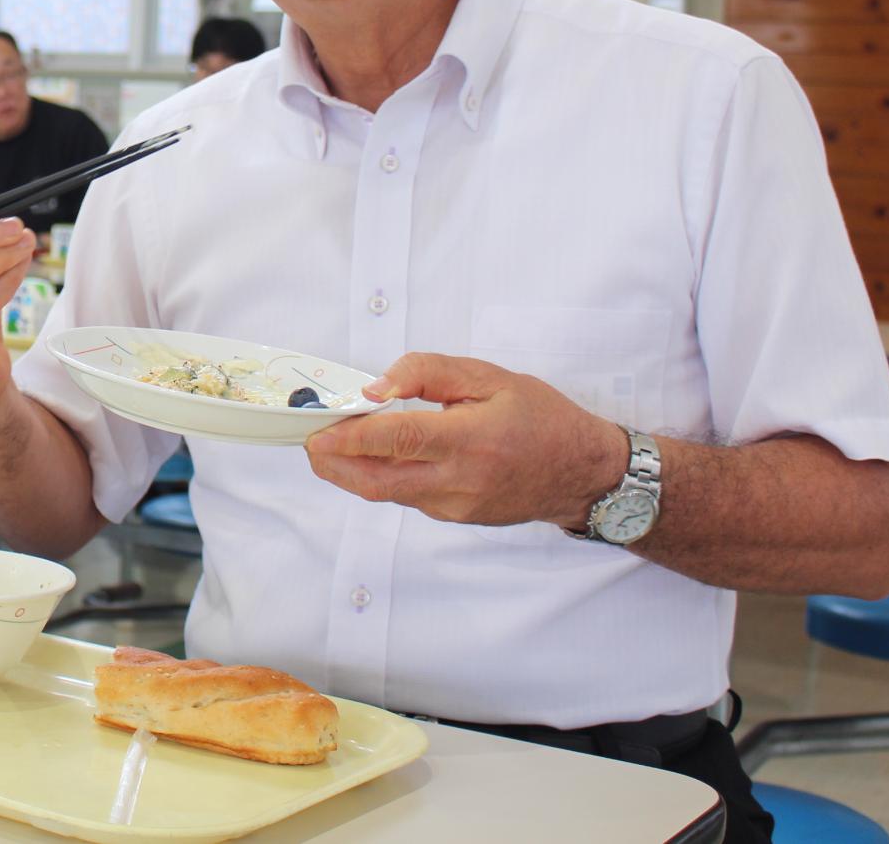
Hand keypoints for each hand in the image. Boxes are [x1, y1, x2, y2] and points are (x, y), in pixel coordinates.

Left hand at [304, 353, 628, 528]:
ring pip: (388, 492)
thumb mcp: (488, 377)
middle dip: (333, 465)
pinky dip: (383, 476)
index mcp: (472, 440)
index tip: (317, 433)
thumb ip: (428, 373)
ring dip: (352, 471)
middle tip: (307, 442)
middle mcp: (460, 480)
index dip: (352, 438)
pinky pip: (408, 496)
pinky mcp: (454, 517)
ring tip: (330, 446)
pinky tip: (375, 455)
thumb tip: (377, 388)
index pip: (399, 439)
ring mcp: (456, 505)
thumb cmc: (539, 417)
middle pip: (379, 481)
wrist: (581, 473)